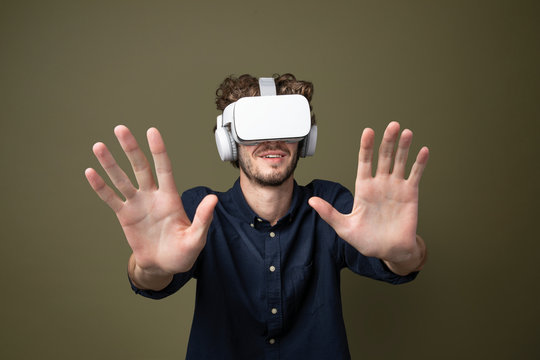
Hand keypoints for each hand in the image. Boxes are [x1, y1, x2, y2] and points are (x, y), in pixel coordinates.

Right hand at [85, 126, 217, 281]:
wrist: (163, 266)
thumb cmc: (183, 252)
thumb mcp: (196, 238)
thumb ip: (203, 219)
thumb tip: (213, 199)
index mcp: (170, 198)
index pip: (164, 168)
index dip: (158, 151)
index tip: (152, 131)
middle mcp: (152, 196)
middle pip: (140, 167)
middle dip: (131, 149)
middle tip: (120, 129)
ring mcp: (137, 204)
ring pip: (122, 179)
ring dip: (110, 164)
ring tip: (98, 146)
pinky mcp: (125, 216)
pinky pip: (110, 199)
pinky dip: (100, 187)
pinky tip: (90, 172)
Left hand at [309, 122, 428, 273]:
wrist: (389, 252)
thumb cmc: (367, 241)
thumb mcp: (344, 228)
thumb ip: (329, 213)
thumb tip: (311, 201)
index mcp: (363, 188)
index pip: (364, 162)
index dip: (366, 147)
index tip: (368, 131)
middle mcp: (380, 184)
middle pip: (384, 157)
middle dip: (388, 141)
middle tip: (392, 126)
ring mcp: (396, 187)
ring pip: (400, 162)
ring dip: (403, 147)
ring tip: (406, 133)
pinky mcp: (410, 194)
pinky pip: (415, 175)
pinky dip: (420, 163)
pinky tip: (423, 151)